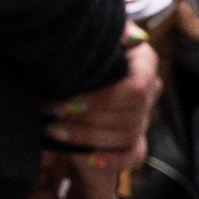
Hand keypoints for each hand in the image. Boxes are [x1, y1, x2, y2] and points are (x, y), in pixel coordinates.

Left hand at [45, 37, 161, 169]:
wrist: (72, 72)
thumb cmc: (76, 54)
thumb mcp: (82, 42)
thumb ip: (94, 39)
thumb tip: (118, 40)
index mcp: (143, 61)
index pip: (135, 88)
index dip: (98, 100)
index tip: (61, 102)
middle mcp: (150, 89)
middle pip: (129, 114)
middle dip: (84, 118)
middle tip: (48, 116)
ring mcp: (145, 117)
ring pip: (126, 134)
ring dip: (85, 136)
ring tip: (52, 131)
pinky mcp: (136, 142)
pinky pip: (132, 156)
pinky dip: (109, 159)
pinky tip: (84, 157)